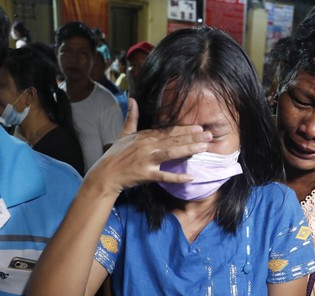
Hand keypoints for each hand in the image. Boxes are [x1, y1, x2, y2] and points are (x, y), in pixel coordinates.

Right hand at [85, 98, 211, 197]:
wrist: (105, 174)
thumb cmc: (116, 154)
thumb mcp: (124, 133)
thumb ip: (131, 117)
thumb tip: (132, 99)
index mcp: (144, 136)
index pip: (168, 131)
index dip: (185, 129)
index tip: (199, 127)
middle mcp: (147, 146)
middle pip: (173, 140)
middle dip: (193, 137)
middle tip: (209, 135)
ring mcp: (147, 160)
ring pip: (171, 153)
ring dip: (188, 150)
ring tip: (204, 148)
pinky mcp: (145, 174)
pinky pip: (164, 176)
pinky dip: (177, 177)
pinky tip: (190, 177)